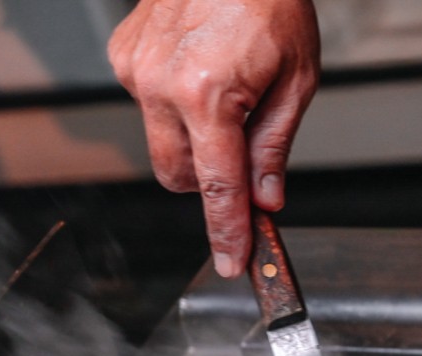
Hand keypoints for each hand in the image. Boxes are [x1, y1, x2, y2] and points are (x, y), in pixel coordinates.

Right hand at [109, 0, 320, 277]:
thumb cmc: (271, 1)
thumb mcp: (297, 81)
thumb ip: (275, 147)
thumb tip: (265, 199)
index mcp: (207, 94)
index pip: (218, 187)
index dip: (227, 232)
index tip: (231, 263)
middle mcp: (160, 84)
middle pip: (178, 176)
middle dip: (210, 182)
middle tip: (246, 155)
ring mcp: (135, 69)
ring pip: (162, 143)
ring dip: (195, 140)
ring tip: (229, 94)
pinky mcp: (124, 55)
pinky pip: (149, 105)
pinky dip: (176, 106)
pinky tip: (204, 71)